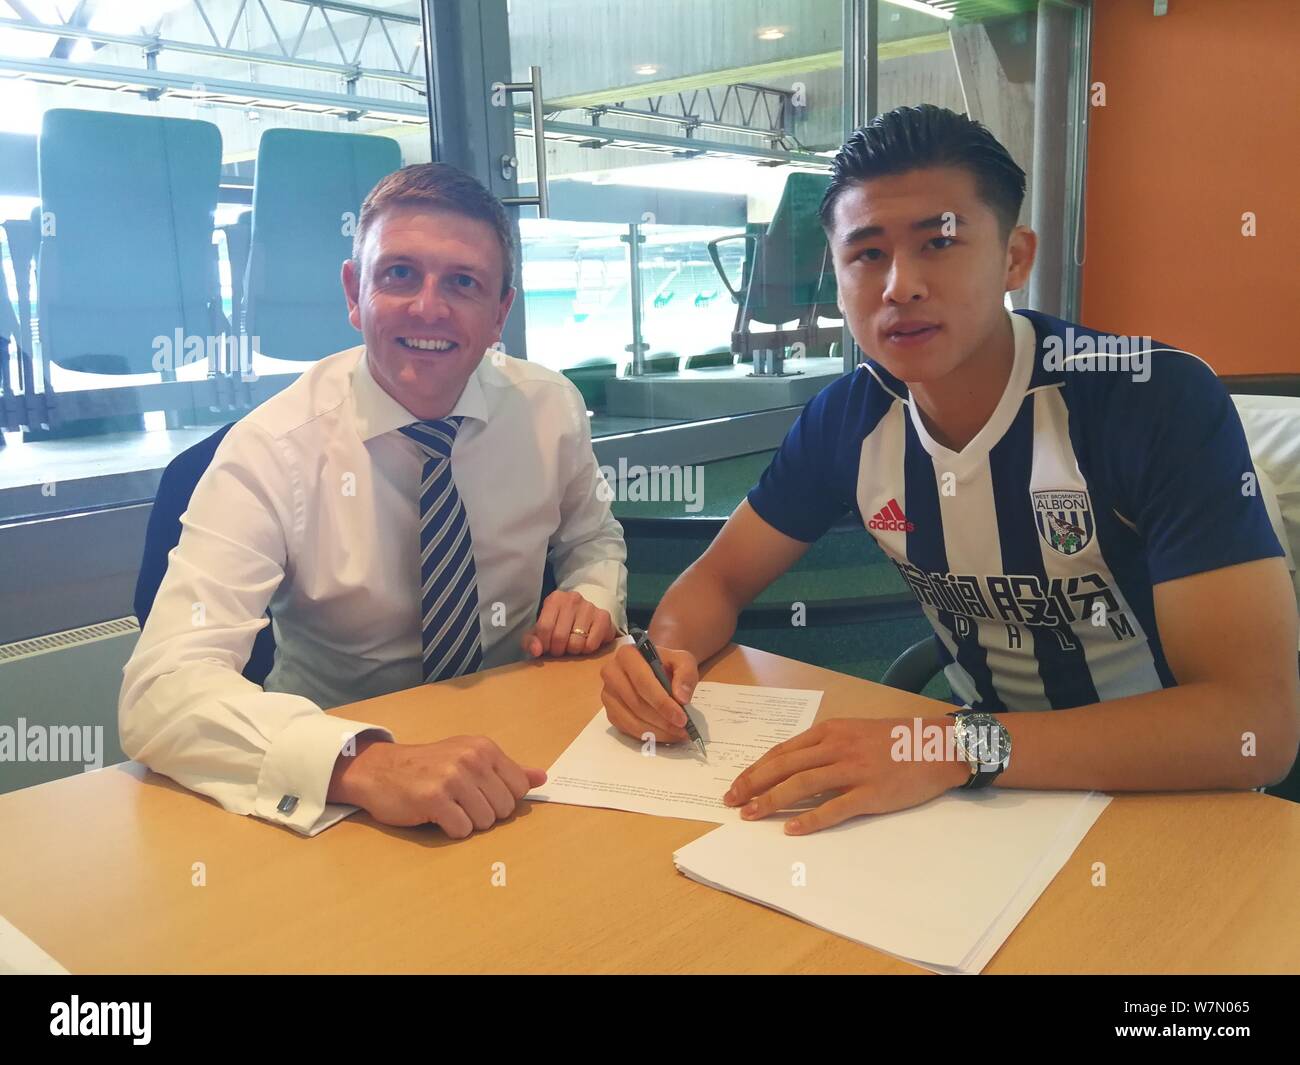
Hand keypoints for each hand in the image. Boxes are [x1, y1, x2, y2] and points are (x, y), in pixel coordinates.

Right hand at [329, 734, 546, 837]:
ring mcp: (452, 778)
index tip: (480, 794)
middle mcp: (471, 759)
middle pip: (503, 809)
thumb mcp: (470, 758)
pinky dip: (450, 829)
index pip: (519, 789)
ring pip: (484, 822)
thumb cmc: (428, 766)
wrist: (380, 769)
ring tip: (448, 806)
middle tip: (460, 801)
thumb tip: (542, 777)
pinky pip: (461, 830)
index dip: (502, 799)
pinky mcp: (433, 799)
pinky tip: (435, 815)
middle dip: (484, 813)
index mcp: (484, 748)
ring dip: (466, 822)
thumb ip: (508, 769)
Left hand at [523, 590, 615, 657]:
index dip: (544, 644)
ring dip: (573, 651)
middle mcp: (572, 599)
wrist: (588, 614)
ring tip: (573, 645)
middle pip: (559, 636)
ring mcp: (590, 606)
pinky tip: (586, 643)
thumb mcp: (543, 630)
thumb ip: (532, 640)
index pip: (544, 627)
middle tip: (561, 649)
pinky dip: (587, 650)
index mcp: (555, 599)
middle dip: (558, 650)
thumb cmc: (561, 623)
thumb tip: (536, 651)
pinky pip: (591, 645)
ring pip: (576, 643)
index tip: (548, 648)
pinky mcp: (603, 617)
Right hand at [599, 637, 699, 743]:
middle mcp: (611, 672)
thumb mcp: (683, 661)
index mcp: (627, 655)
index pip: (643, 682)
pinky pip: (627, 728)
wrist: (655, 669)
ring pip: (631, 719)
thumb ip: (686, 674)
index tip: (681, 718)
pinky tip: (664, 734)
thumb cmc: (667, 664)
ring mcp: (608, 694)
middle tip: (683, 730)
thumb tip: (681, 697)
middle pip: (636, 703)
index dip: (662, 703)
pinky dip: (647, 735)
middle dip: (662, 720)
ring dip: (656, 731)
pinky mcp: (610, 711)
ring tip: (677, 734)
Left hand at [723, 717, 969, 833]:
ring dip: (772, 800)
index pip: (782, 751)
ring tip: (751, 814)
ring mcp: (853, 770)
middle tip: (732, 801)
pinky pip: (834, 808)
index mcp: (830, 731)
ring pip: (802, 785)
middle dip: (753, 784)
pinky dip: (810, 819)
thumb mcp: (854, 731)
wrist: (938, 745)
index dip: (756, 769)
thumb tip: (793, 765)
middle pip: (784, 767)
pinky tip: (792, 829)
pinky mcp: (871, 793)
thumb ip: (826, 745)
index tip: (737, 784)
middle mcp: (836, 747)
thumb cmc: (895, 740)